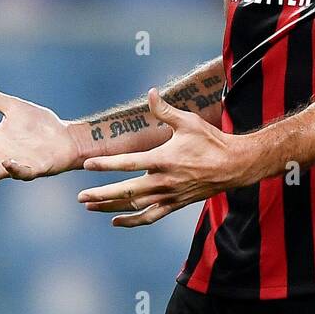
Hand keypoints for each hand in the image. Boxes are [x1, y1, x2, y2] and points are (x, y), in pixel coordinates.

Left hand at [78, 88, 253, 226]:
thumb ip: (165, 110)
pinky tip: (116, 221)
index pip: (128, 162)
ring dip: (110, 208)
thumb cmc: (210, 140)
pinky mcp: (175, 204)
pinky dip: (131, 221)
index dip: (106, 164)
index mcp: (163, 159)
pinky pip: (150, 217)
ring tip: (90, 207)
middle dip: (101, 195)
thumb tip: (151, 92)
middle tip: (80, 197)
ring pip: (134, 206)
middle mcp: (163, 180)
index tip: (87, 164)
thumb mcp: (188, 121)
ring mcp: (169, 195)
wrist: (233, 165)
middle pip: (126, 191)